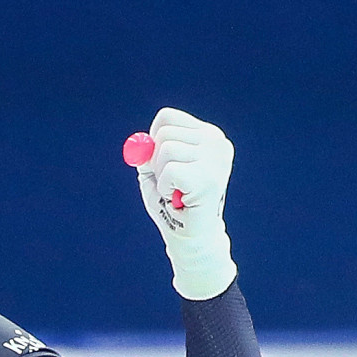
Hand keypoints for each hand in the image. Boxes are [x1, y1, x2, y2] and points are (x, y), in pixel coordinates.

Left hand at [132, 108, 236, 301]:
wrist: (192, 238)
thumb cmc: (174, 205)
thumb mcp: (156, 173)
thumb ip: (147, 154)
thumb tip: (140, 144)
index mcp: (208, 135)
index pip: (166, 118)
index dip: (153, 141)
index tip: (161, 164)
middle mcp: (216, 141)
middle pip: (164, 133)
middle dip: (156, 161)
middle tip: (169, 183)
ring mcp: (215, 157)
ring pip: (165, 150)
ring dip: (161, 178)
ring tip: (176, 192)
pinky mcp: (208, 176)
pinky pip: (169, 171)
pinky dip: (165, 188)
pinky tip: (178, 200)